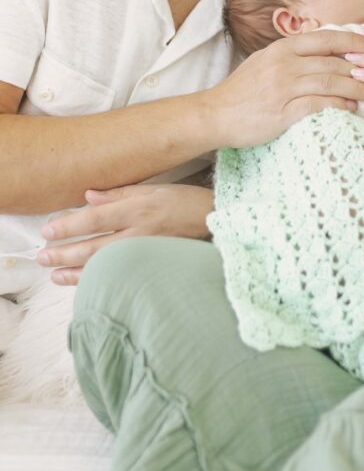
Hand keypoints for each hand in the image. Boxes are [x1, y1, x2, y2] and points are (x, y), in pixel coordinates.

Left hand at [37, 183, 213, 285]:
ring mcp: (146, 252)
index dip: (69, 225)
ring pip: (104, 265)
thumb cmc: (184, 201)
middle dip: (64, 252)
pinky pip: (119, 275)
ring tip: (54, 275)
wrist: (215, 221)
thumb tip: (88, 196)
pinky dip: (99, 280)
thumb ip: (120, 193)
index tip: (48, 231)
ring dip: (75, 271)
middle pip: (94, 246)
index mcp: (138, 207)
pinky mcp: (152, 265)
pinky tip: (84, 283)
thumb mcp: (153, 188)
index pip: (95, 218)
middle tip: (42, 256)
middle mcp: (140, 231)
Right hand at [204, 29, 363, 148]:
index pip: (327, 38)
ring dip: (356, 87)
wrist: (215, 114)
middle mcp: (285, 63)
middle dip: (363, 68)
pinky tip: (351, 108)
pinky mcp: (283, 111)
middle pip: (334, 61)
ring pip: (332, 81)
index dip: (355, 40)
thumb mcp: (266, 61)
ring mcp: (284, 87)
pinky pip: (320, 104)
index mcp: (283, 48)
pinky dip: (339, 105)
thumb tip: (323, 53)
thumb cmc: (242, 91)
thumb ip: (293, 56)